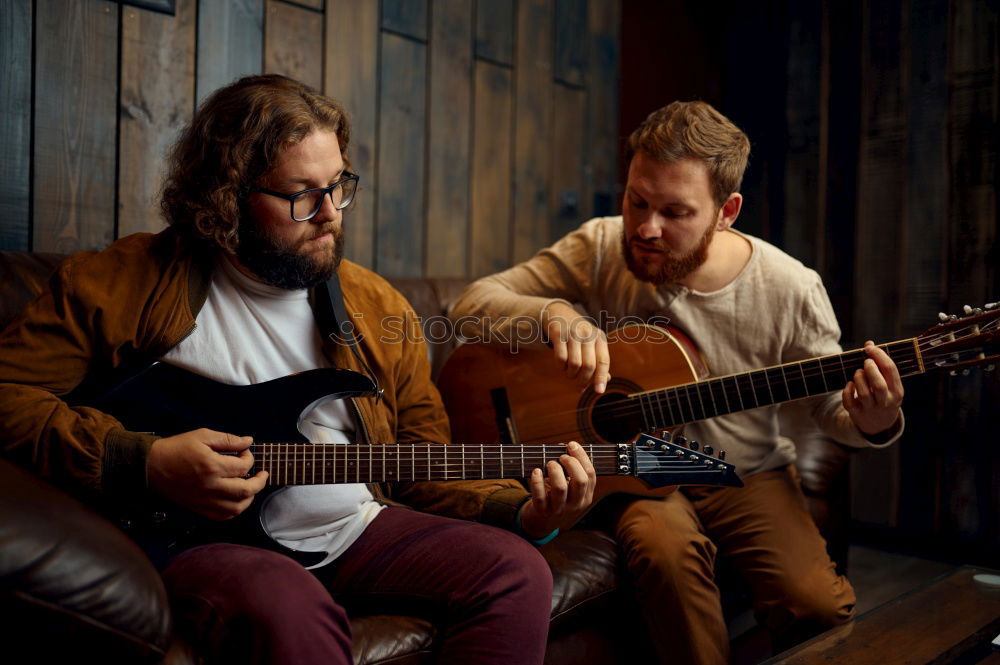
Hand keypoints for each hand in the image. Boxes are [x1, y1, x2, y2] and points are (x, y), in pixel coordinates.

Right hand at [147, 428, 267, 520]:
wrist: (152, 466)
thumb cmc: (176, 449)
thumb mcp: (202, 436)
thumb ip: (228, 439)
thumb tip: (248, 441)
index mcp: (212, 466)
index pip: (243, 466)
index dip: (249, 457)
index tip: (244, 452)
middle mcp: (211, 486)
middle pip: (246, 490)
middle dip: (260, 482)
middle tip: (262, 474)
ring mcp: (205, 500)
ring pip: (238, 507)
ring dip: (250, 497)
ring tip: (252, 487)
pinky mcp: (199, 508)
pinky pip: (223, 516)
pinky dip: (235, 510)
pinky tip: (237, 500)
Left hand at [518, 441, 596, 538]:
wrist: (541, 522)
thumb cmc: (556, 497)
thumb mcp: (569, 487)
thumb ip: (571, 470)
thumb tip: (565, 446)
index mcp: (585, 497)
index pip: (590, 475)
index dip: (582, 456)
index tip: (572, 445)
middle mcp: (575, 504)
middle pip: (580, 481)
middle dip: (571, 463)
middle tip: (562, 457)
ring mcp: (559, 509)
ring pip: (560, 488)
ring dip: (555, 470)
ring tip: (550, 463)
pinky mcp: (542, 511)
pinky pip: (539, 496)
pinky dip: (537, 481)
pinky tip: (536, 471)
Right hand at [544, 301, 610, 392]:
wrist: (559, 313)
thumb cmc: (578, 335)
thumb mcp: (592, 344)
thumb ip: (599, 361)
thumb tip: (606, 381)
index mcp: (599, 338)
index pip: (603, 361)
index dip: (601, 377)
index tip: (599, 391)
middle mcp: (588, 334)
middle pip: (589, 365)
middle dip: (583, 380)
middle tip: (579, 385)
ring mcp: (572, 333)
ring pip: (574, 364)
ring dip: (571, 374)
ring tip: (569, 373)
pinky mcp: (558, 333)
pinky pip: (560, 358)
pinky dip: (561, 366)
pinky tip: (561, 365)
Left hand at [842, 341, 903, 435]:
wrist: (880, 424)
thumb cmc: (883, 396)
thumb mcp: (889, 383)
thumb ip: (881, 365)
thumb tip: (869, 343)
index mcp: (897, 391)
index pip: (890, 370)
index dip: (879, 355)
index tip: (869, 347)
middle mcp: (886, 401)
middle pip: (878, 385)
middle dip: (870, 369)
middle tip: (865, 362)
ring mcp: (871, 409)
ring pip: (864, 393)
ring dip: (858, 378)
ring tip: (858, 373)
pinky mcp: (857, 414)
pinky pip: (849, 402)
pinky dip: (847, 391)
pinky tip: (849, 384)